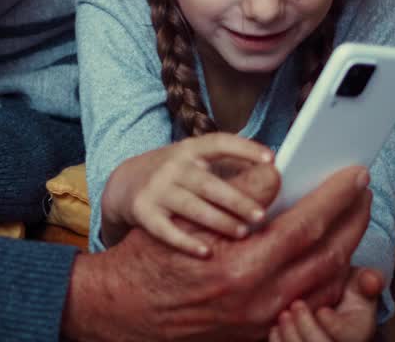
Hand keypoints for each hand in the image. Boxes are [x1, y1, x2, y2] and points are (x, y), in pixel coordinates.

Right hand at [62, 164, 371, 341]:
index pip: (308, 226)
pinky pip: (311, 302)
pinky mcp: (261, 329)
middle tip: (361, 191)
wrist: (128, 308)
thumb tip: (279, 175)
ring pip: (326, 282)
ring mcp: (263, 319)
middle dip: (352, 219)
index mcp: (242, 267)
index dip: (336, 197)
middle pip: (328, 256)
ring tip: (349, 218)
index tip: (354, 175)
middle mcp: (259, 298)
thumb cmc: (152, 260)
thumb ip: (239, 196)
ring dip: (346, 247)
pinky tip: (329, 256)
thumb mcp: (187, 219)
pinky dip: (328, 276)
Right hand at [99, 133, 272, 253]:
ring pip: (191, 207)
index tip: (271, 159)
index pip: (218, 143)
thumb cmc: (172, 175)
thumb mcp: (192, 161)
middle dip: (237, 199)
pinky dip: (185, 242)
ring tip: (242, 233)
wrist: (123, 184)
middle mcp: (172, 167)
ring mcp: (156, 189)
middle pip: (208, 183)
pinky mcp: (143, 212)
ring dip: (218, 221)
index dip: (245, 148)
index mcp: (189, 150)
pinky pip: (166, 230)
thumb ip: (225, 167)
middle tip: (261, 216)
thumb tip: (271, 177)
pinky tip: (205, 252)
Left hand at [269, 267, 382, 341]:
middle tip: (296, 305)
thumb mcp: (362, 282)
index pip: (347, 336)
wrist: (332, 297)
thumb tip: (372, 280)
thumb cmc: (347, 289)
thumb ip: (369, 280)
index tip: (322, 310)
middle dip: (307, 330)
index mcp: (357, 331)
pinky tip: (275, 329)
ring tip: (283, 316)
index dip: (332, 326)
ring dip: (290, 337)